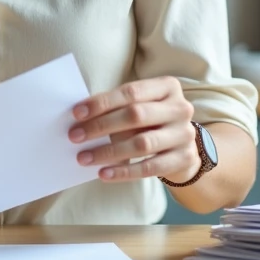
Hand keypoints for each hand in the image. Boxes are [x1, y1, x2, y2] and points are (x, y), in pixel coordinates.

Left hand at [69, 76, 198, 183]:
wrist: (182, 146)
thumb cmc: (152, 121)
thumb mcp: (140, 106)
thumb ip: (117, 107)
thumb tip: (81, 117)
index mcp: (168, 87)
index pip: (131, 92)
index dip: (102, 102)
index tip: (76, 113)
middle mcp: (180, 108)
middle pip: (136, 115)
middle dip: (101, 126)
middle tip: (75, 136)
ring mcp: (185, 134)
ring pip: (142, 144)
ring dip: (108, 152)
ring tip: (84, 158)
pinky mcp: (184, 158)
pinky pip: (149, 167)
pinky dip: (124, 172)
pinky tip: (103, 173)